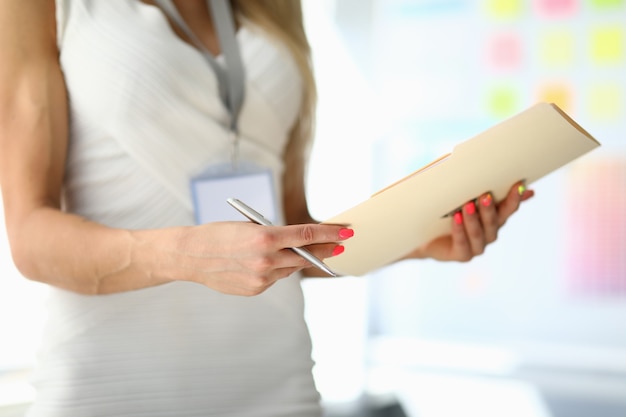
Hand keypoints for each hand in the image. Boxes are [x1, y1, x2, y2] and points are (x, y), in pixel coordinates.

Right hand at [142, 222, 352, 295]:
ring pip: (290, 268)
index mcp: (265, 236)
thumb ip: (274, 235)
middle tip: (339, 247)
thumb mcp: (248, 226)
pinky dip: (274, 270)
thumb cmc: (217, 234)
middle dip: (324, 251)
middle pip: (305, 256)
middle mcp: (266, 259)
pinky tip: (263, 264)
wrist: (190, 256)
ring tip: (293, 252)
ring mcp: (261, 278)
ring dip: (295, 260)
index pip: (306, 235)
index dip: (329, 234)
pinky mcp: (255, 289)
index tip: (345, 233)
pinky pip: (274, 278)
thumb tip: (297, 242)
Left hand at [408, 182, 533, 261]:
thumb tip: (514, 180)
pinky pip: (462, 243)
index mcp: (494, 219)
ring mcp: (476, 247)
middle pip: (494, 222)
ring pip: (478, 233)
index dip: (514, 199)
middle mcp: (489, 234)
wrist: (427, 235)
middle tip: (485, 195)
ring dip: (473, 219)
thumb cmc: (449, 211)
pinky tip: (456, 218)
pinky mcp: (462, 255)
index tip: (518, 185)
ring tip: (467, 205)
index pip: (508, 209)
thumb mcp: (465, 197)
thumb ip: (484, 189)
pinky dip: (459, 230)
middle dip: (490, 209)